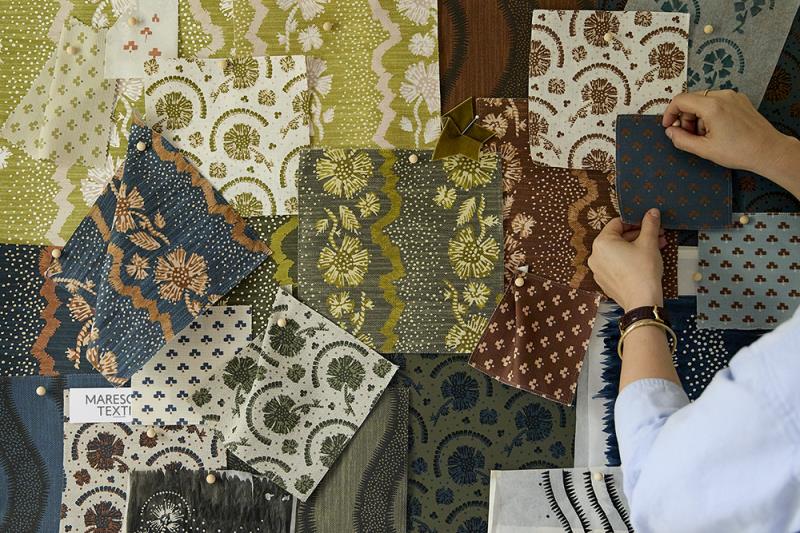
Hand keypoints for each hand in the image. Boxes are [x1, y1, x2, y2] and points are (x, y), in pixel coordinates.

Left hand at [588, 210, 664, 311]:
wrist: (642, 301)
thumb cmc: (643, 270)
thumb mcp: (649, 242)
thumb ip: (649, 224)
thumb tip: (652, 212)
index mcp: (601, 242)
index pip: (617, 223)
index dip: (635, 221)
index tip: (649, 222)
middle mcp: (595, 255)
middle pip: (618, 238)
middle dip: (640, 235)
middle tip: (658, 234)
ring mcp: (598, 270)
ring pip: (619, 252)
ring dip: (638, 247)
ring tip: (658, 246)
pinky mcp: (605, 281)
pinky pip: (617, 265)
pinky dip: (630, 260)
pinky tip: (646, 260)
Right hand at [662, 90, 794, 178]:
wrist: (768, 150)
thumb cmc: (740, 151)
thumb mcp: (704, 149)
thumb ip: (681, 139)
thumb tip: (670, 132)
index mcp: (712, 106)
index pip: (680, 100)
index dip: (669, 113)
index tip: (668, 125)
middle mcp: (722, 96)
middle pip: (691, 100)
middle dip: (685, 118)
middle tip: (688, 136)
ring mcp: (732, 96)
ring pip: (703, 101)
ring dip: (697, 117)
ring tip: (705, 135)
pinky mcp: (739, 100)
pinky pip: (716, 102)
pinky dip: (710, 114)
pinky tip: (716, 130)